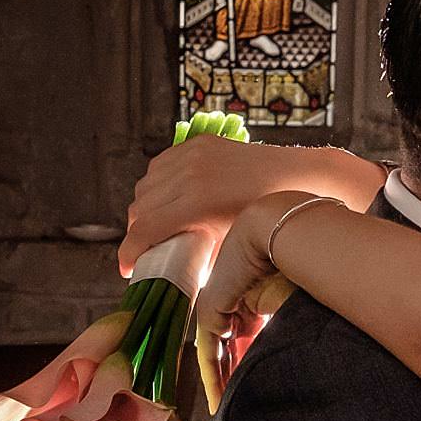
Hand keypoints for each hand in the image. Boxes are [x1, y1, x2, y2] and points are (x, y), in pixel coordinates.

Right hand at [118, 135, 283, 277]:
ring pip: (145, 185)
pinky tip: (168, 197)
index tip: (127, 268)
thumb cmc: (267, 217)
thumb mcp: (230, 245)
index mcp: (197, 204)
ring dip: (144, 207)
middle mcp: (188, 175)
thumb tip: (177, 278)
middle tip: (145, 247)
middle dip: (136, 232)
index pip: (145, 230)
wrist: (292, 177)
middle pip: (139, 207)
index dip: (129, 252)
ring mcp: (191, 155)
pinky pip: (160, 165)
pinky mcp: (197, 143)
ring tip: (156, 223)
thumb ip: (200, 259)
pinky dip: (157, 183)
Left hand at [195, 191, 324, 395]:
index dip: (247, 364)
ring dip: (222, 382)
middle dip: (233, 377)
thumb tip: (294, 354)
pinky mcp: (211, 309)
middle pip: (229, 348)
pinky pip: (208, 350)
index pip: (246, 338)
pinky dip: (213, 374)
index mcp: (253, 298)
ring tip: (227, 408)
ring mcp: (220, 305)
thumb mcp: (292, 300)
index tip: (253, 387)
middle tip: (235, 407)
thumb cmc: (299, 259)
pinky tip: (219, 397)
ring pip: (217, 352)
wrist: (281, 232)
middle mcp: (234, 302)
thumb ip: (285, 321)